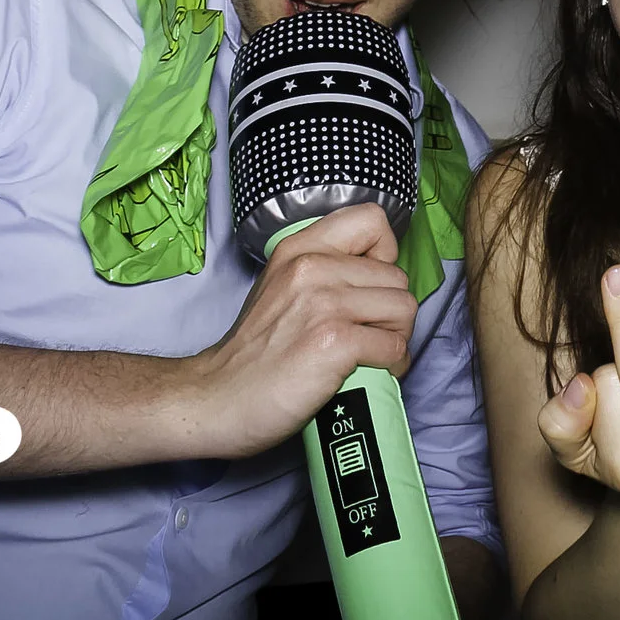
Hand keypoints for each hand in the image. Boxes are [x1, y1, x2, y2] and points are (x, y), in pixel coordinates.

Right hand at [177, 204, 416, 456]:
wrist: (216, 399)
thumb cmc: (254, 352)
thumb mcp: (280, 287)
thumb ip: (323, 269)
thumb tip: (379, 274)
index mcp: (299, 249)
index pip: (373, 220)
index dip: (384, 254)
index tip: (369, 286)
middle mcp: (311, 268)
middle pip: (397, 277)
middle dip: (392, 311)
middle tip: (371, 335)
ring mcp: (324, 304)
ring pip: (404, 309)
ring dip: (396, 337)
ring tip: (372, 354)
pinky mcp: (334, 342)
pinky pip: (395, 347)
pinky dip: (392, 366)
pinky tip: (369, 373)